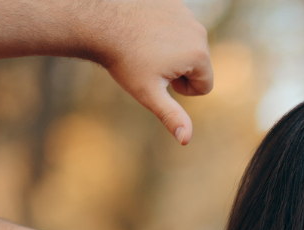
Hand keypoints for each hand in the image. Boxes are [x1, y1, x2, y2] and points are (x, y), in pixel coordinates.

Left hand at [92, 0, 212, 144]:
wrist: (99, 20)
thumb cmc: (123, 60)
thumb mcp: (148, 93)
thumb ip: (171, 116)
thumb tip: (186, 140)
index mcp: (199, 56)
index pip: (204, 85)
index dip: (181, 90)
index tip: (159, 79)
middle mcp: (199, 32)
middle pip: (198, 64)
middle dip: (178, 68)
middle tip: (149, 62)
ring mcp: (186, 13)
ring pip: (187, 44)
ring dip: (171, 48)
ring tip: (144, 45)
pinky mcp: (174, 1)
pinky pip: (177, 24)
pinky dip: (162, 29)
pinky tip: (141, 28)